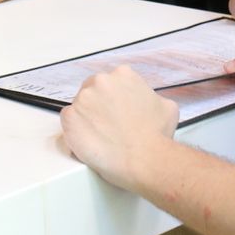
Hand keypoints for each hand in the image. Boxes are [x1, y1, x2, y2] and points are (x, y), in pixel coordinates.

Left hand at [58, 66, 177, 192]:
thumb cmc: (156, 136)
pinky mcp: (70, 118)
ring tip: (101, 137)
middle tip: (108, 126)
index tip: (115, 112)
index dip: (112, 99)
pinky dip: (75, 132)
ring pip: (80, 107)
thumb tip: (147, 102)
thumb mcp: (166, 106)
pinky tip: (90, 142)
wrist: (144, 159)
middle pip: (92, 91)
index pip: (111, 82)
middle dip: (98, 107)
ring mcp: (83, 99)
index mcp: (123, 74)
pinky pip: (68, 122)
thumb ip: (151, 97)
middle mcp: (101, 81)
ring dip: (87, 120)